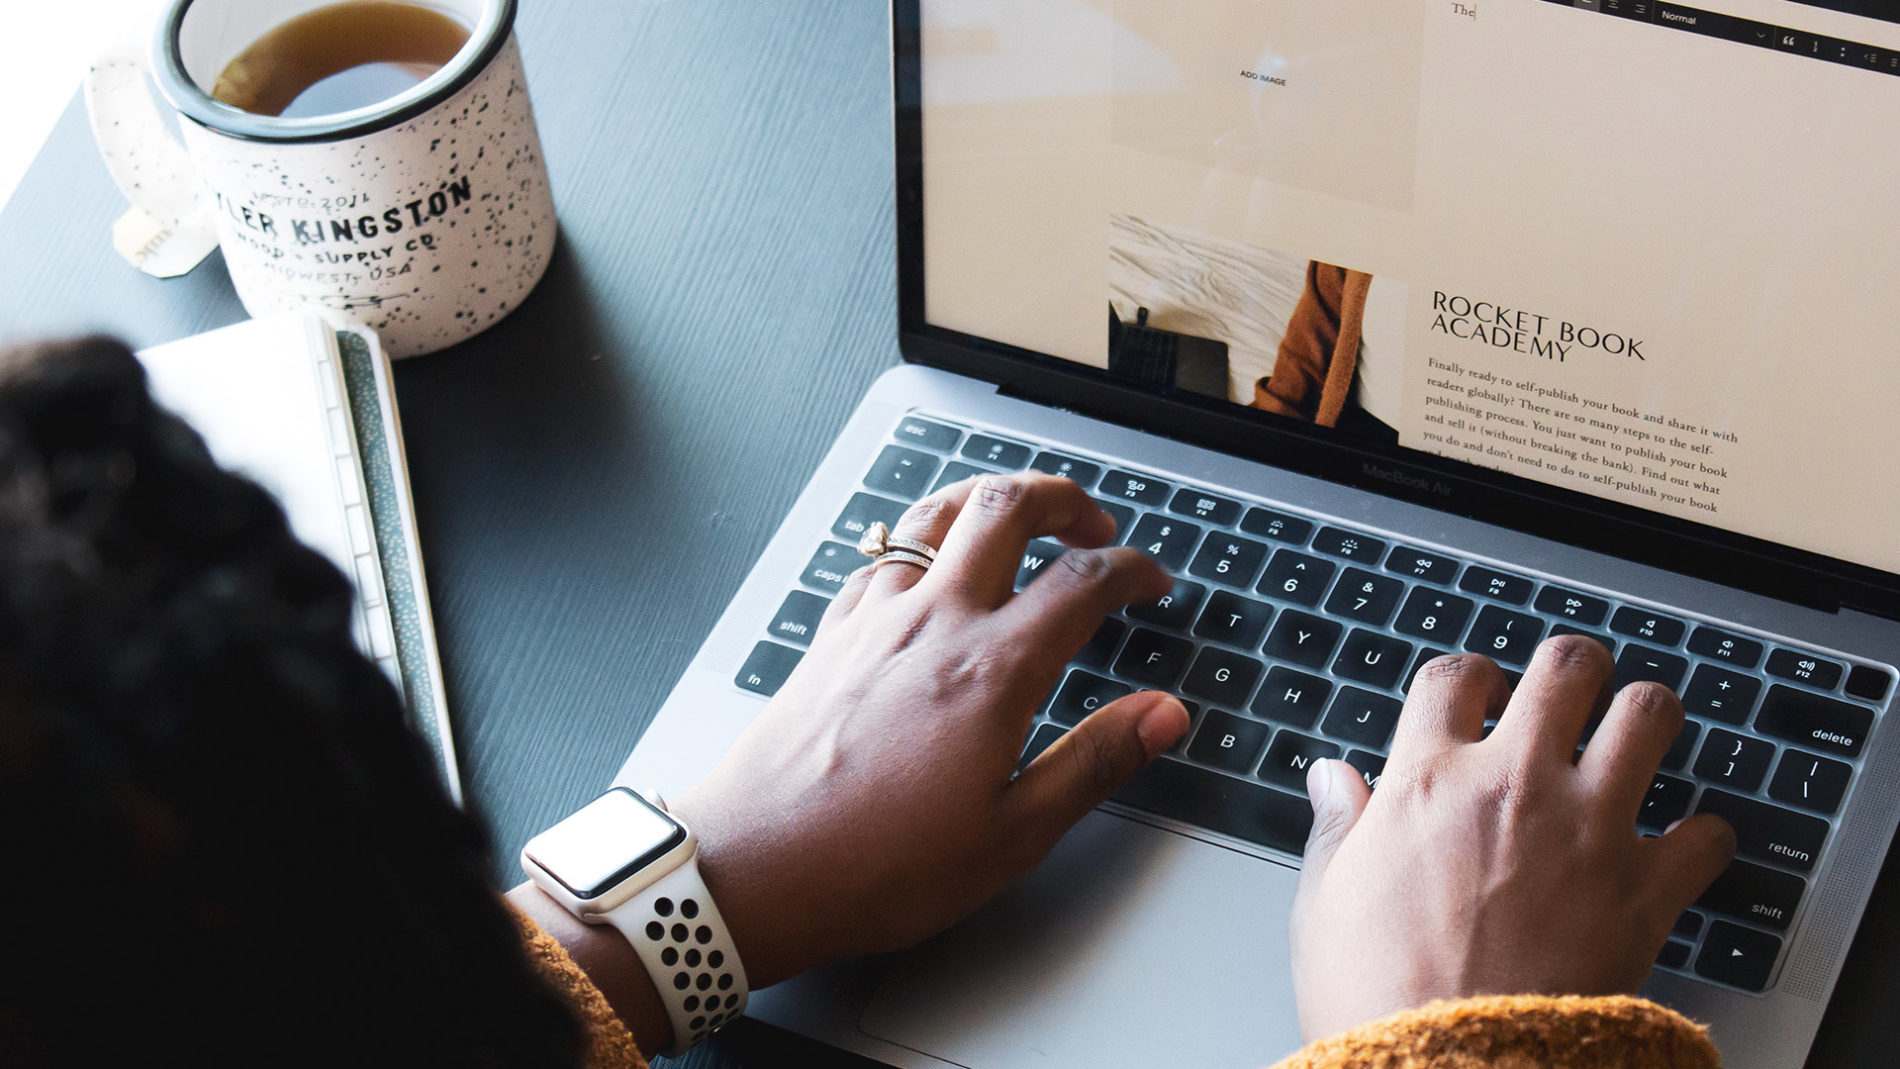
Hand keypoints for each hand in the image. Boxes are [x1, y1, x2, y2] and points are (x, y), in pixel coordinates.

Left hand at [671, 472, 1189, 988]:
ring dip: (987, 501)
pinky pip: (880, 557)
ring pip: (934, 515)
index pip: (1083, 581)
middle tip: (1092, 521)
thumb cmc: (875, 865)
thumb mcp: (1012, 835)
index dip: (1131, 568)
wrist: (753, 869)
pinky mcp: (830, 637)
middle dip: (1062, 497)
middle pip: (1005, 508)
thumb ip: (1094, 763)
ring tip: (1016, 518)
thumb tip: (1162, 716)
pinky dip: (919, 543)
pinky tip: (924, 570)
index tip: (1150, 582)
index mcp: (991, 670)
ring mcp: (873, 621)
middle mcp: (932, 623)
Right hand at [1288, 637, 1736, 1040]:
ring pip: (1648, 716)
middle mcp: (1513, 786)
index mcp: (1426, 783)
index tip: (1476, 696)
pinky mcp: (1646, 889)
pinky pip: (1707, 833)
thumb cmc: (1377, 998)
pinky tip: (1684, 845)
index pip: (1454, 677)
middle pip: (1564, 668)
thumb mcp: (1324, 907)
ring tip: (1637, 731)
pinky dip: (1703, 836)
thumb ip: (1336, 830)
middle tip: (1571, 688)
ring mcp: (1587, 830)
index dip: (1468, 676)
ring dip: (1645, 717)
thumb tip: (1331, 778)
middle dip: (1571, 668)